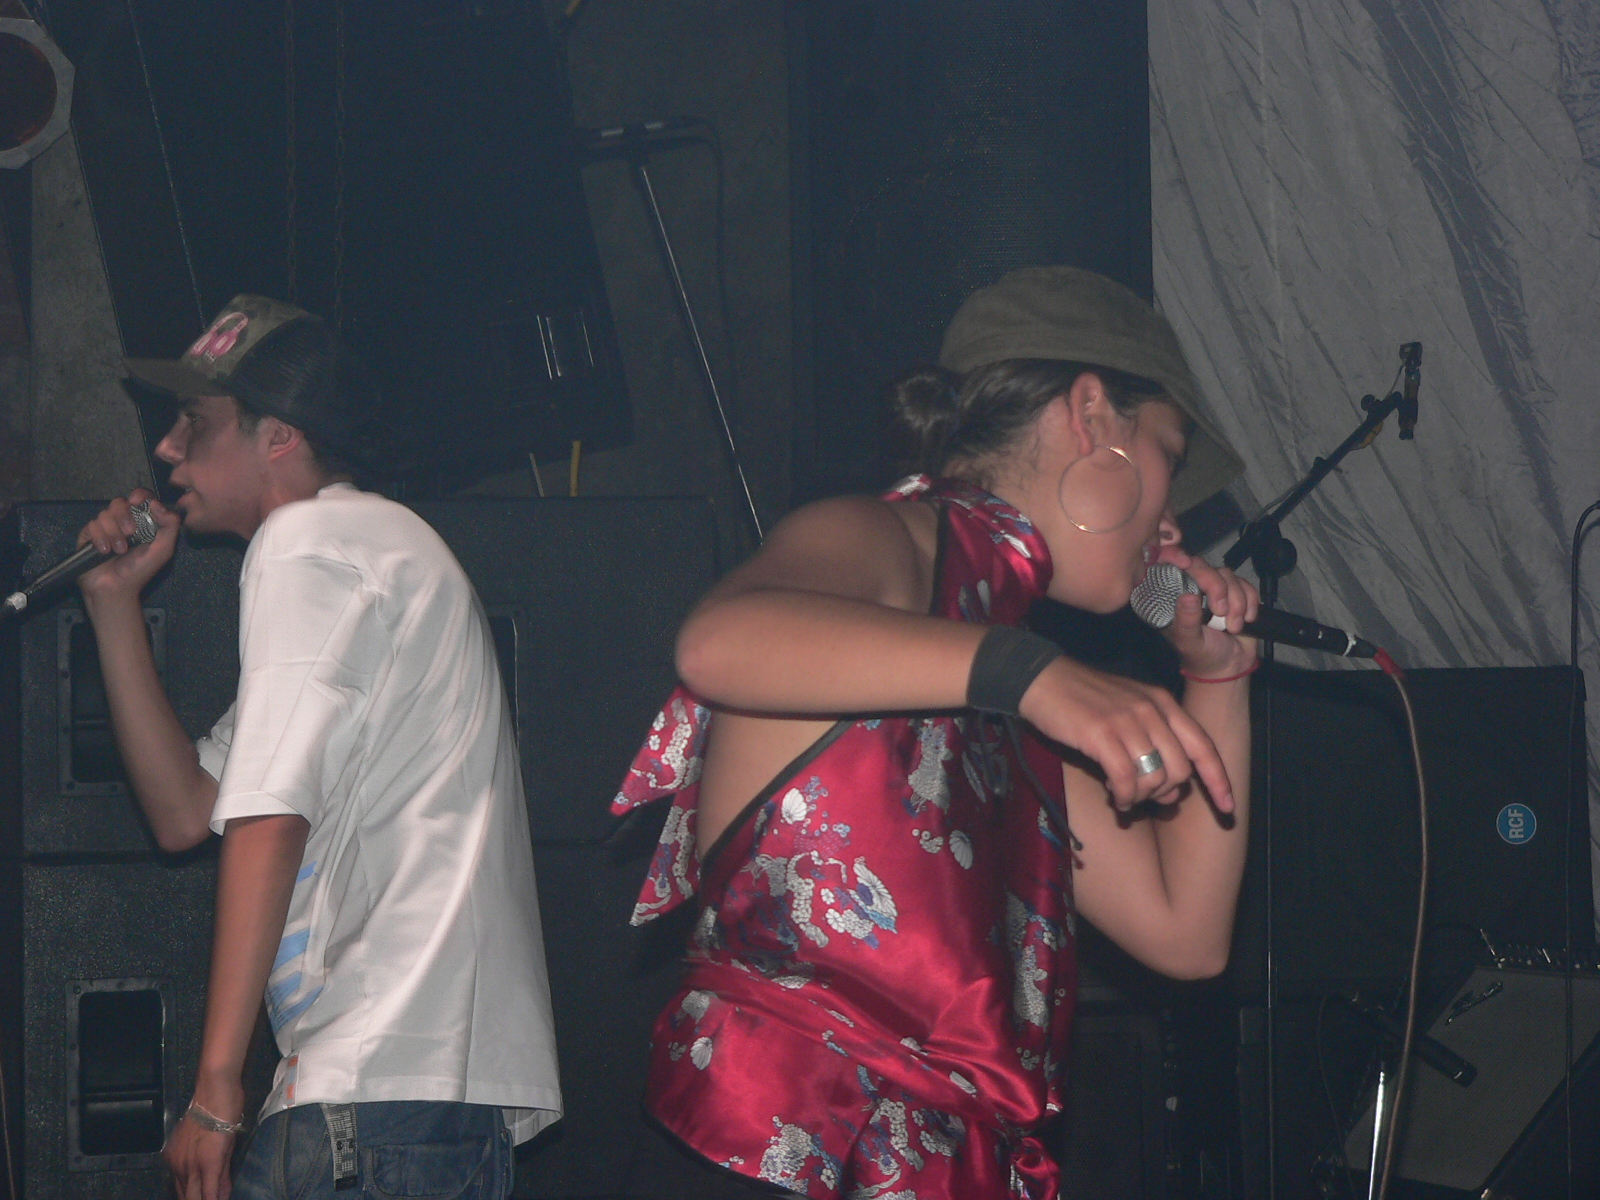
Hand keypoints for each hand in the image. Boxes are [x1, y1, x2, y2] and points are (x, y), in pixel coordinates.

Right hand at [77, 489, 179, 602]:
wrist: (116, 588)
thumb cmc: (141, 570)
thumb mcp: (163, 549)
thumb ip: (169, 526)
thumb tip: (157, 503)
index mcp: (143, 522)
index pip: (140, 499)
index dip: (139, 495)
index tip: (137, 501)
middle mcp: (123, 522)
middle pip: (120, 502)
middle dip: (125, 516)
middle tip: (130, 533)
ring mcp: (105, 527)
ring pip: (105, 513)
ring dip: (113, 532)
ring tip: (119, 550)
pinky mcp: (88, 535)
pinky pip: (92, 525)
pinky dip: (100, 538)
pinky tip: (105, 552)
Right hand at [164, 1086, 242, 1199]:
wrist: (212, 1091)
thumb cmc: (229, 1115)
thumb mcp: (231, 1146)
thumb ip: (224, 1174)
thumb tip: (224, 1195)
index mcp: (208, 1165)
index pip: (208, 1197)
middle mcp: (188, 1166)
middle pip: (190, 1198)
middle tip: (210, 1199)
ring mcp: (176, 1160)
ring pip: (180, 1189)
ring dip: (190, 1196)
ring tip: (200, 1195)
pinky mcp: (169, 1153)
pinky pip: (175, 1176)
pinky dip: (183, 1183)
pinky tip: (191, 1184)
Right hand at [1019, 654, 1234, 812]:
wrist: (1042, 679)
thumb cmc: (1084, 699)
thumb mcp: (1128, 709)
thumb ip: (1153, 740)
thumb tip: (1168, 789)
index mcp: (1164, 703)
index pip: (1203, 746)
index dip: (1218, 780)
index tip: (1227, 808)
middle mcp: (1152, 710)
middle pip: (1180, 769)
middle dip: (1165, 792)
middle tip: (1143, 797)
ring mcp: (1128, 720)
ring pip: (1155, 777)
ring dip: (1141, 797)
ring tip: (1123, 796)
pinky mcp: (1102, 733)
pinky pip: (1127, 779)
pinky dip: (1123, 795)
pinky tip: (1114, 795)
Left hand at [1153, 547, 1259, 679]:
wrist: (1229, 667)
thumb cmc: (1202, 655)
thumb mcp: (1190, 642)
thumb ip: (1186, 621)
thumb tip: (1187, 596)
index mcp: (1173, 596)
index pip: (1172, 567)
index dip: (1178, 558)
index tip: (1188, 565)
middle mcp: (1192, 587)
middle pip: (1204, 567)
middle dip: (1218, 588)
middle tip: (1221, 613)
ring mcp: (1215, 588)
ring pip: (1228, 575)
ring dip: (1237, 601)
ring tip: (1233, 626)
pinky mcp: (1236, 592)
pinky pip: (1246, 584)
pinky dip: (1250, 601)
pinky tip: (1247, 619)